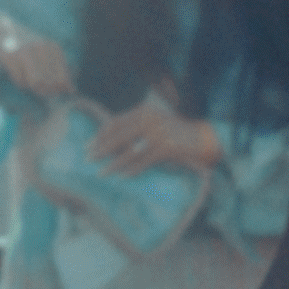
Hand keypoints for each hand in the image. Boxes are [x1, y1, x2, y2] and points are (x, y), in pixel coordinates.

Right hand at [0, 15, 74, 98]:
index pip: (63, 79)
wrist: (1, 30)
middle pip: (50, 84)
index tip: (51, 90)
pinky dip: (19, 82)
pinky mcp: (12, 57)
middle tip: (37, 87)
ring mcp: (27, 52)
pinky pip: (20, 81)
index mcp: (54, 48)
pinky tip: (16, 72)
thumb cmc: (26, 46)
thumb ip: (60, 70)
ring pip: (36, 84)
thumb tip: (72, 91)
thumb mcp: (46, 53)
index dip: (58, 89)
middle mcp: (43, 49)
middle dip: (45, 91)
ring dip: (31, 87)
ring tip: (27, 79)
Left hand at [86, 93, 223, 178]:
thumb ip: (135, 126)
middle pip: (119, 136)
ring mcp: (158, 133)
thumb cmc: (174, 131)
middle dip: (101, 149)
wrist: (200, 137)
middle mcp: (150, 119)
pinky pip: (144, 162)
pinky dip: (132, 170)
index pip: (116, 122)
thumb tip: (108, 141)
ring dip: (113, 164)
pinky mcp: (166, 147)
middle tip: (88, 158)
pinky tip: (122, 177)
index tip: (88, 145)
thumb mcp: (154, 123)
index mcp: (144, 110)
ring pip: (129, 151)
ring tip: (101, 173)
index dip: (100, 134)